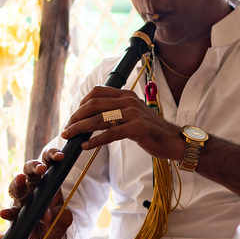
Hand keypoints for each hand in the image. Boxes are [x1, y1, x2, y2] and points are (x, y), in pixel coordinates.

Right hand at [0, 149, 73, 238]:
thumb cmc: (55, 225)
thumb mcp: (63, 220)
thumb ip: (62, 216)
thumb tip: (55, 215)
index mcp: (48, 184)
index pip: (48, 163)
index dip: (52, 156)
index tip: (60, 157)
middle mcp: (33, 189)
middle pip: (30, 171)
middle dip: (35, 166)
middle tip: (42, 169)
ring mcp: (22, 201)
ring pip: (17, 187)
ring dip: (18, 182)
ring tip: (20, 179)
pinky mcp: (15, 215)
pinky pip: (10, 212)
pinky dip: (8, 213)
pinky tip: (5, 213)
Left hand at [60, 86, 186, 159]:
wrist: (173, 140)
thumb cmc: (151, 130)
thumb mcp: (134, 113)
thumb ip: (117, 111)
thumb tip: (94, 117)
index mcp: (126, 95)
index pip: (97, 92)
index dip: (81, 103)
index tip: (73, 116)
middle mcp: (128, 101)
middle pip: (94, 105)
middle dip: (76, 117)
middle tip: (66, 128)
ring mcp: (133, 113)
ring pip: (99, 119)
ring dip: (80, 128)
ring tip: (70, 136)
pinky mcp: (136, 128)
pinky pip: (110, 134)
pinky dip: (95, 141)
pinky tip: (86, 146)